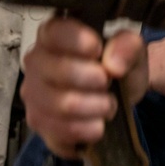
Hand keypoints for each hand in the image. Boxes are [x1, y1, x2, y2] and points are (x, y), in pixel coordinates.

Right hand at [19, 17, 148, 159]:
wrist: (119, 93)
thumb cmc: (116, 64)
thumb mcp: (131, 48)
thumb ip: (127, 46)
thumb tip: (113, 64)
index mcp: (53, 35)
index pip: (54, 33)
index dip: (77, 41)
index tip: (98, 50)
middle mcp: (36, 62)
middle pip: (58, 71)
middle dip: (95, 80)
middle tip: (109, 83)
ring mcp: (33, 94)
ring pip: (60, 105)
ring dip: (94, 107)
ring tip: (108, 105)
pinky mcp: (38, 123)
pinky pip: (58, 132)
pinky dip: (86, 131)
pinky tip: (98, 124)